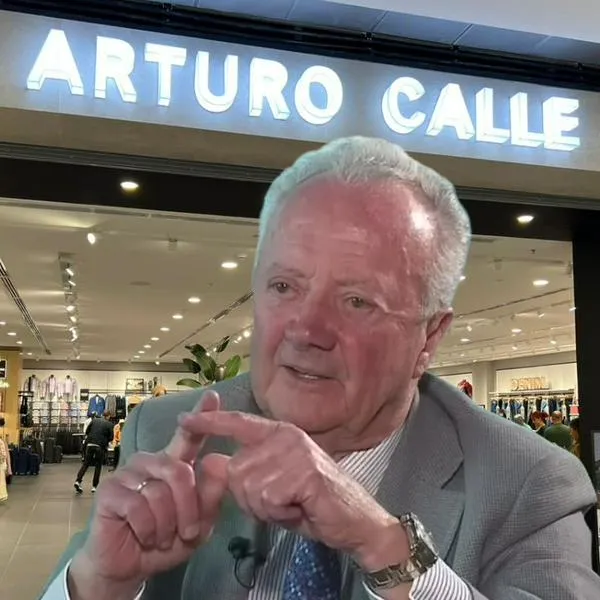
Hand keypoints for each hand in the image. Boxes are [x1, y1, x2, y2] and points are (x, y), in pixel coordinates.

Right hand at [69, 392, 228, 598]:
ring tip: (162, 537)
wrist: (129, 567)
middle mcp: (151, 461)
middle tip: (187, 532)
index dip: (202, 415)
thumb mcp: (198, 525)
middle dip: (188, 508)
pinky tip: (144, 536)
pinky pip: (138, 506)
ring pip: (160, 493)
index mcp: (174, 464)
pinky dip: (148, 529)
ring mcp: (129, 473)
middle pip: (180, 472)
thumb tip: (220, 465)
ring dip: (167, 525)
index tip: (213, 395)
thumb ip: (210, 499)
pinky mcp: (110, 490)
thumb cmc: (165, 540)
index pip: (189, 436)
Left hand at [178, 411, 407, 565]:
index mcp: (279, 434)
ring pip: (249, 488)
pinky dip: (279, 514)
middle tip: (281, 502)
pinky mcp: (302, 472)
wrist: (355, 521)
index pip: (238, 423)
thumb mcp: (274, 484)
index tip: (184, 420)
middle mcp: (285, 436)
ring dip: (266, 508)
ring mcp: (295, 452)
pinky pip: (267, 500)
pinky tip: (299, 508)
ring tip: (292, 504)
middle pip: (236, 471)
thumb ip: (246, 472)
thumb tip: (210, 462)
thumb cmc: (313, 502)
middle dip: (251, 498)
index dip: (209, 422)